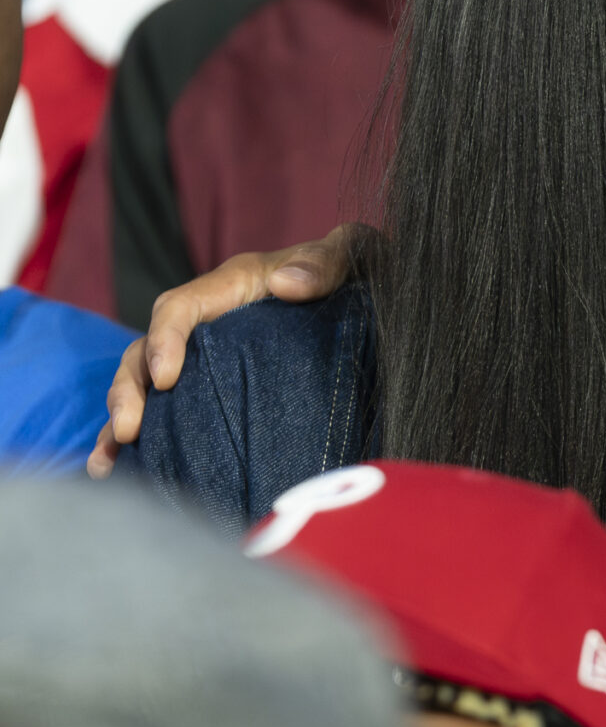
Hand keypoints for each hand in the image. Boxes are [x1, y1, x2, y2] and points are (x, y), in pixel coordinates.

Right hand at [86, 226, 359, 476]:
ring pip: (147, 386)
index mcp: (233, 287)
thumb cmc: (362, 272)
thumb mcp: (355, 256)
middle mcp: (211, 322)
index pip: (179, 308)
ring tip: (108, 462)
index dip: (164, 340)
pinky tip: (124, 470)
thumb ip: (329, 261)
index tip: (166, 379)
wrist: (377, 298)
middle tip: (128, 431)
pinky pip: (171, 412)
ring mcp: (210, 358)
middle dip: (130, 390)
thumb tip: (287, 283)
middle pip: (147, 351)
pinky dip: (145, 440)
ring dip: (122, 421)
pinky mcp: (217, 388)